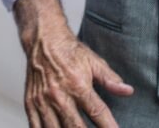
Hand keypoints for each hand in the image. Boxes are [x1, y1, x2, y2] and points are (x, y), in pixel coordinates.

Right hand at [15, 0, 132, 127]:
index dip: (108, 126)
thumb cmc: (70, 51)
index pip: (97, 113)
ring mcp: (43, 101)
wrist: (43, 40)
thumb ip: (110, 79)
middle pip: (75, 127)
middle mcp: (59, 95)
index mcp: (78, 85)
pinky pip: (35, 126)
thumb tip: (128, 91)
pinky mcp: (30, 104)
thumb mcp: (94, 62)